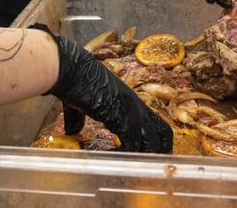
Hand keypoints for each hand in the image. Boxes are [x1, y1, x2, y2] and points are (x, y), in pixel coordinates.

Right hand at [31, 23, 172, 153]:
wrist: (73, 69)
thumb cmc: (76, 80)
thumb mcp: (82, 102)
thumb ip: (80, 119)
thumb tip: (73, 132)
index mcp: (130, 101)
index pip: (156, 123)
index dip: (156, 141)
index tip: (147, 155)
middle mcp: (137, 106)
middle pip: (163, 134)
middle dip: (159, 153)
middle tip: (144, 166)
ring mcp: (132, 112)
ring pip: (152, 143)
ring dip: (141, 157)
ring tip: (126, 167)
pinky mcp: (122, 118)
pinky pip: (132, 145)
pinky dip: (124, 156)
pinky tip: (110, 159)